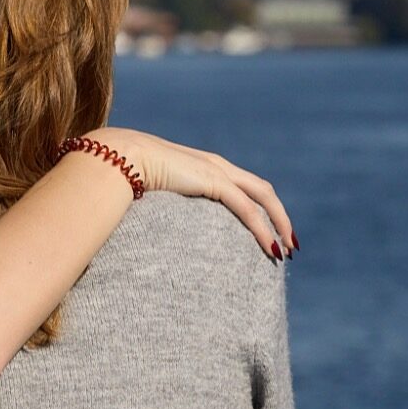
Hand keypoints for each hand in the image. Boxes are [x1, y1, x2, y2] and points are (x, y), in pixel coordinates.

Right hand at [85, 127, 295, 260]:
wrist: (118, 158)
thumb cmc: (124, 175)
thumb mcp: (150, 190)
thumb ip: (160, 201)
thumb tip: (151, 222)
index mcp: (204, 166)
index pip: (243, 185)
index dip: (260, 207)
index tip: (268, 230)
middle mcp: (217, 166)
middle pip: (262, 190)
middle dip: (279, 217)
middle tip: (289, 244)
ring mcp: (217, 171)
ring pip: (262, 198)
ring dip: (279, 224)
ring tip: (287, 250)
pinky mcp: (213, 181)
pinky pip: (247, 209)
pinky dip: (263, 229)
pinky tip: (271, 248)